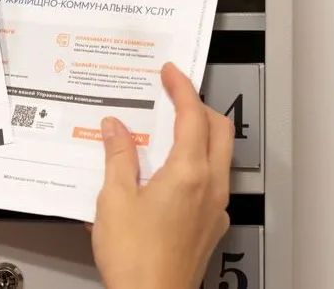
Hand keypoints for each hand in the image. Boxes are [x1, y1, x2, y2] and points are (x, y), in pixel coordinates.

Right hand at [91, 63, 233, 288]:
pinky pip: (212, 181)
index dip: (181, 89)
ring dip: (199, 135)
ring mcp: (214, 208)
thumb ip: (117, 157)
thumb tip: (115, 128)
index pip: (192, 116)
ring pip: (219, 156)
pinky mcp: (210, 224)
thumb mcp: (114, 199)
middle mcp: (210, 187)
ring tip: (167, 131)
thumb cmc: (135, 259)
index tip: (171, 73)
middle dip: (198, 106)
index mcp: (188, 174)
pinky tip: (168, 172)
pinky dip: (196, 163)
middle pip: (218, 130)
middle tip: (174, 95)